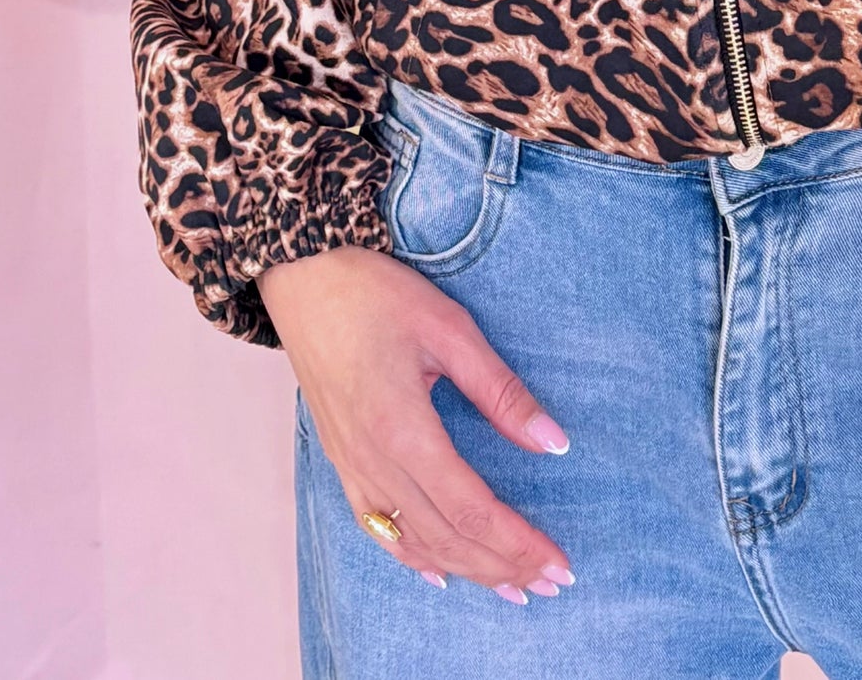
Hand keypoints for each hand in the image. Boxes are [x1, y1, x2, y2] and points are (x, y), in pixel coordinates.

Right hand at [258, 245, 574, 603]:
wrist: (302, 277)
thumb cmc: (374, 292)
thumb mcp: (449, 328)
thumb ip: (500, 391)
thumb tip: (554, 442)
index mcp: (403, 430)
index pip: (472, 509)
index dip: (518, 543)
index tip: (559, 564)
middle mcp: (373, 461)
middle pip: (446, 536)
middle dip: (502, 565)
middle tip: (550, 583)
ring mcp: (351, 465)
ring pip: (412, 539)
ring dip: (465, 568)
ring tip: (511, 584)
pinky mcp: (339, 458)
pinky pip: (378, 526)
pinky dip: (412, 555)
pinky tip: (437, 570)